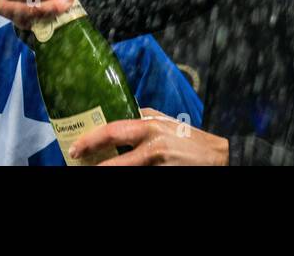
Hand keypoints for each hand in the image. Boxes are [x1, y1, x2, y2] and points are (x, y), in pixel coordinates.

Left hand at [69, 108, 228, 165]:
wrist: (218, 158)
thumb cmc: (190, 139)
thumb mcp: (166, 122)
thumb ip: (144, 118)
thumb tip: (119, 115)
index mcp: (150, 128)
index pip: (112, 132)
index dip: (90, 141)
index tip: (76, 148)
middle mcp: (151, 148)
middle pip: (112, 164)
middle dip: (92, 167)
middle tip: (78, 163)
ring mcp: (156, 167)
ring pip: (122, 173)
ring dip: (108, 171)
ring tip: (96, 169)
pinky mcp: (162, 178)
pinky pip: (137, 178)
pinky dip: (127, 175)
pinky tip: (122, 173)